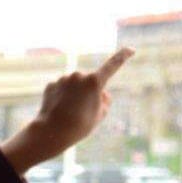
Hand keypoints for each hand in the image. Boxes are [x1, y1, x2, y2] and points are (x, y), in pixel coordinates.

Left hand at [0, 47, 134, 174]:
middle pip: (90, 81)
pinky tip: (59, 109)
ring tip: (70, 111)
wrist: (51, 132)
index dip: (122, 57)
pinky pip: (62, 89)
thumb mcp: (100, 114)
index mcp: (94, 81)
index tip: (130, 50)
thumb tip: (101, 91)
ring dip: (75, 94)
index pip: (112, 65)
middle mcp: (78, 75)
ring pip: (75, 85)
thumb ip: (105, 100)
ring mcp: (63, 79)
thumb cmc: (80, 125)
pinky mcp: (51, 84)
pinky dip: (62, 97)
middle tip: (84, 110)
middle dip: (90, 91)